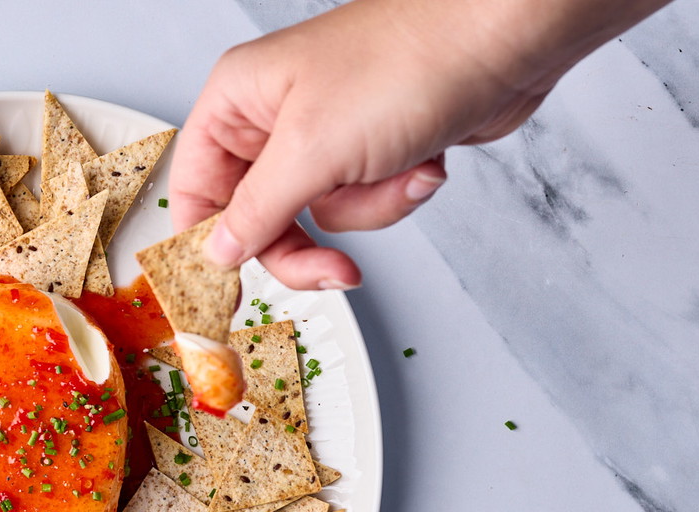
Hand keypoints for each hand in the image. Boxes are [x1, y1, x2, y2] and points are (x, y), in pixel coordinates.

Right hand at [170, 0, 670, 287]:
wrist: (502, 39)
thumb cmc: (408, 60)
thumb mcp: (312, 151)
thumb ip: (256, 211)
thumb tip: (220, 251)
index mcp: (239, 99)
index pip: (195, 187)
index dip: (209, 239)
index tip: (230, 284)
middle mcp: (276, 116)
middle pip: (260, 216)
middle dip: (306, 243)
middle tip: (333, 269)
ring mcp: (328, 132)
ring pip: (321, 216)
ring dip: (367, 210)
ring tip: (397, 173)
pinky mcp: (373, 147)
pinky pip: (366, 203)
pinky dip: (397, 194)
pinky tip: (421, 163)